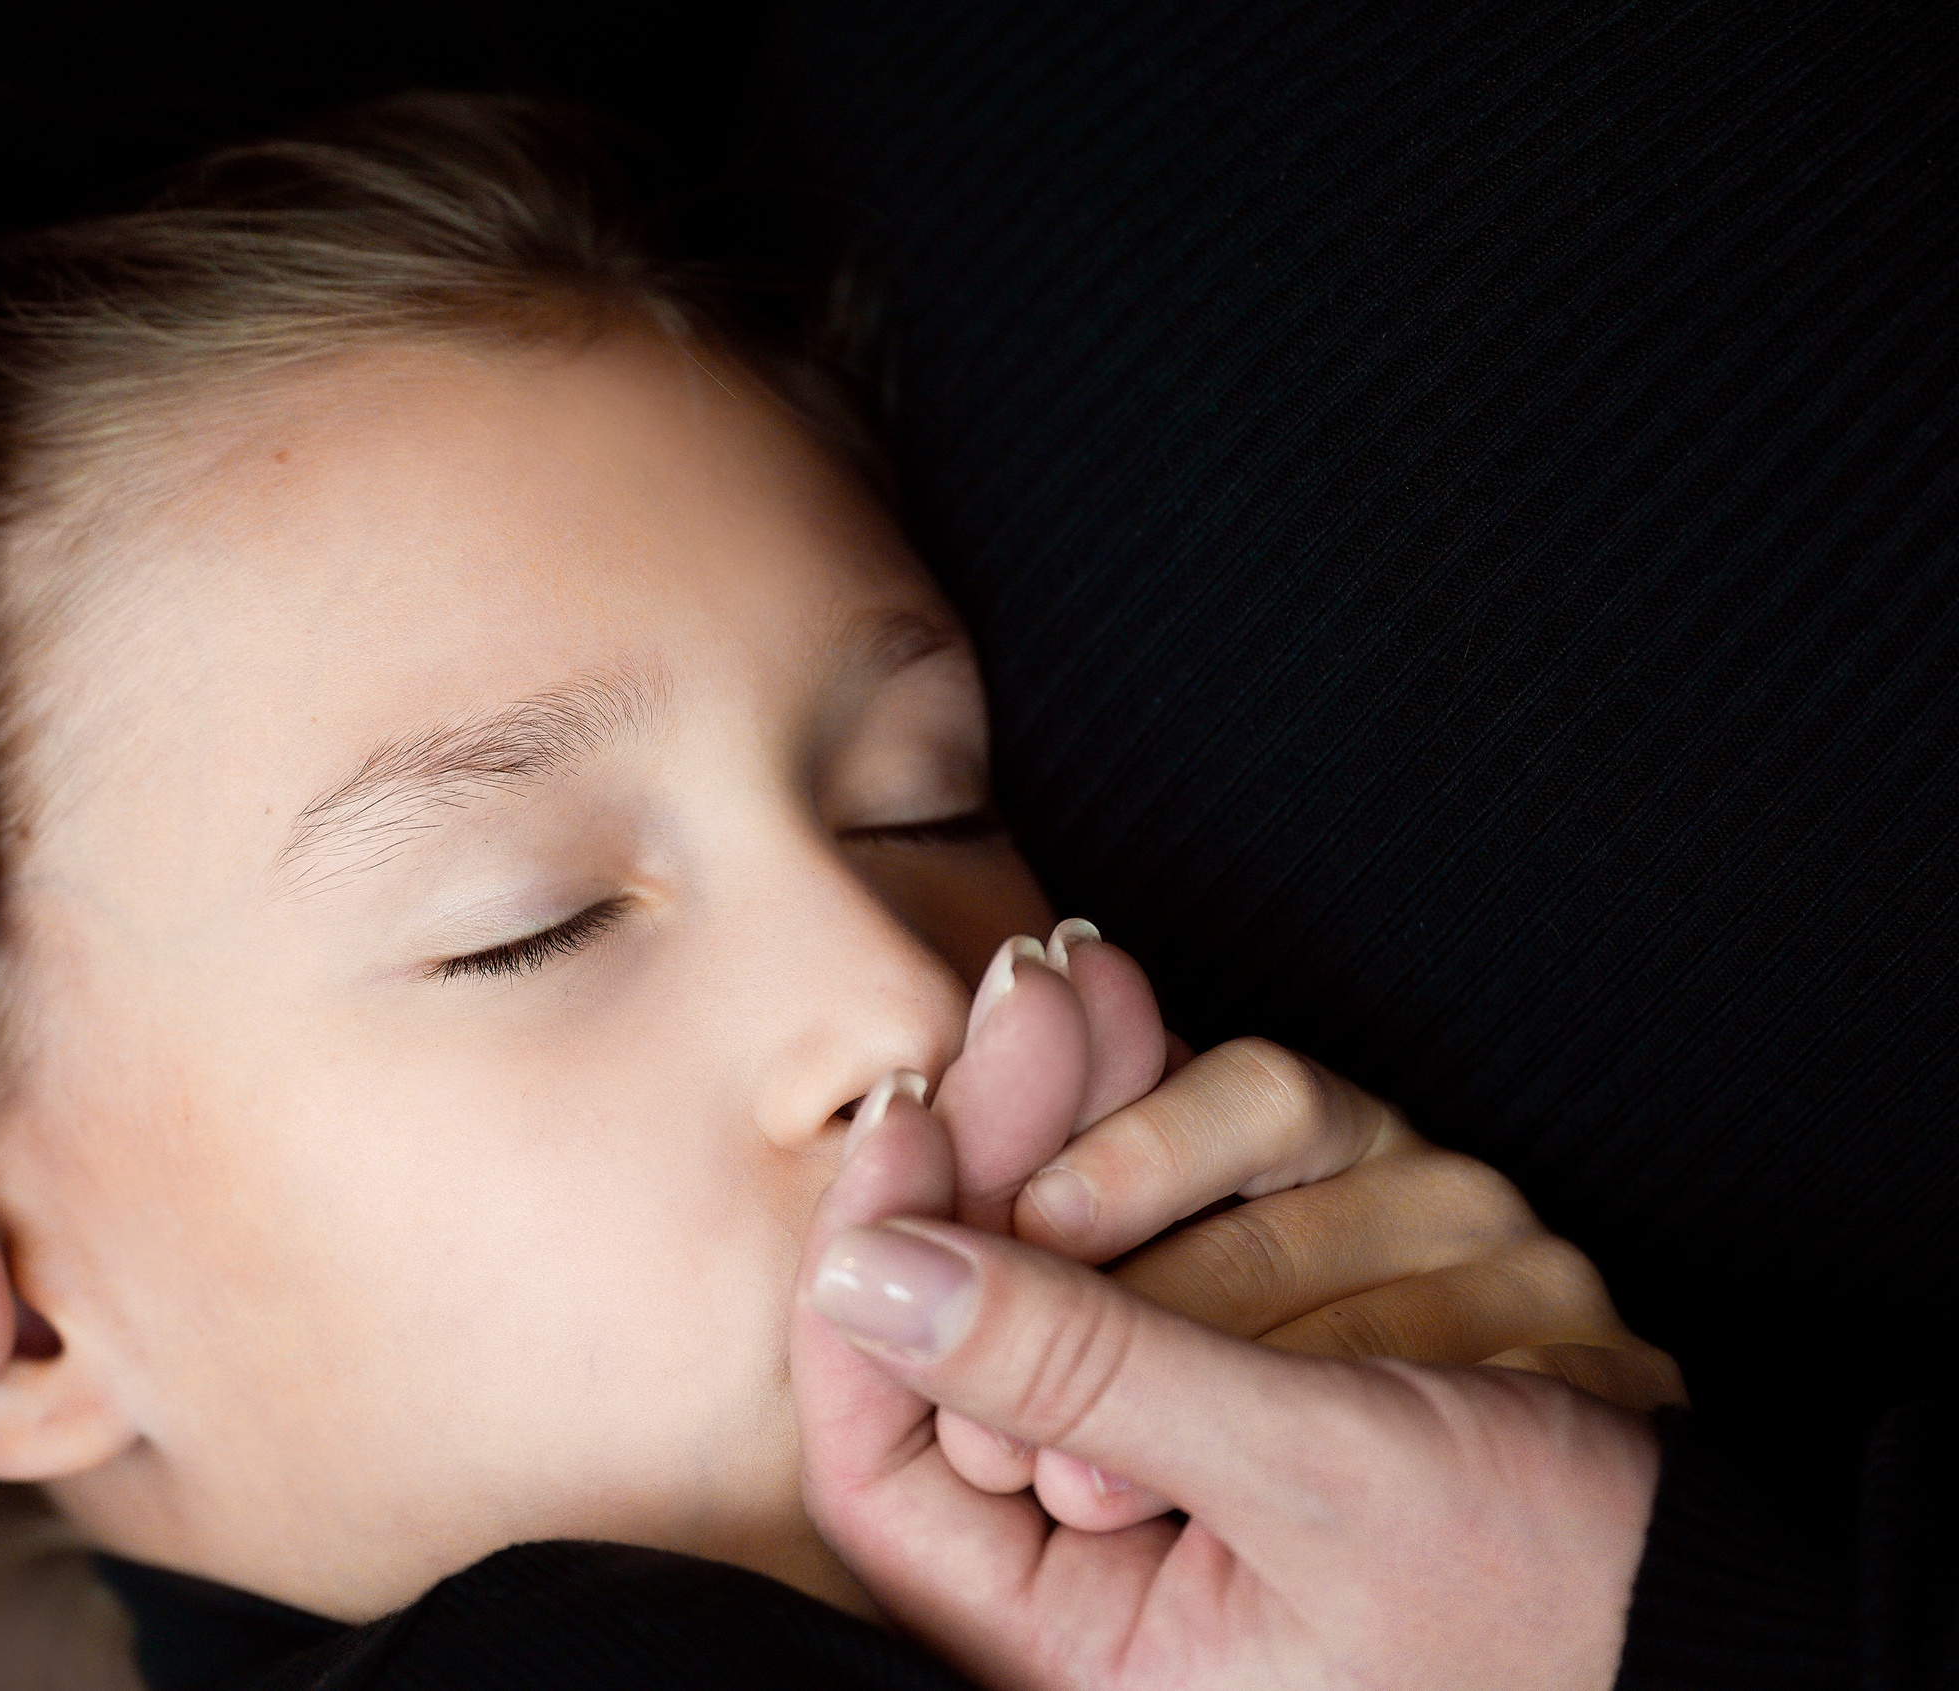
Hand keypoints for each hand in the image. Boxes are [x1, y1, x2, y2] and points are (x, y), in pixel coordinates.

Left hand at [918, 927, 1679, 1529]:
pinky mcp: (1299, 1319)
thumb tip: (864, 1275)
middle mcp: (1118, 1523)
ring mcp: (1206, 1413)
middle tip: (1022, 990)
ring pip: (1092, 1226)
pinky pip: (1214, 1188)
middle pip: (981, 1310)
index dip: (873, 1271)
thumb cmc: (1557, 1596)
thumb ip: (1085, 1371)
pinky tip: (1187, 1039)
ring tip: (1102, 1006)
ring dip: (1122, 1121)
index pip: (882, 1454)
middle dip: (1005, 1140)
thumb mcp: (1311, 1488)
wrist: (1745, 1597)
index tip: (902, 1110)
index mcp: (1074, 1619)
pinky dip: (1211, 1110)